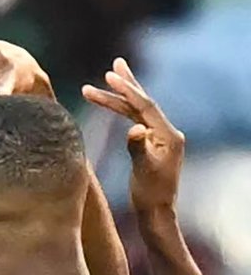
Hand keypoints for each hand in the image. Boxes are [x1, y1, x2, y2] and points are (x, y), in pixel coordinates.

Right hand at [82, 58, 184, 218]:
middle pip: (143, 102)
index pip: (145, 106)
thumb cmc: (150, 193)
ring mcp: (159, 137)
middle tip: (115, 63)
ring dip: (119, 96)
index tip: (108, 76)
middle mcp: (166, 132)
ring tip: (106, 79)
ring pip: (137, 110)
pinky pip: (135, 120)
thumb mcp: (143, 170)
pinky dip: (122, 110)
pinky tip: (113, 104)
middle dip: (127, 84)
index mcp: (168, 135)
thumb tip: (133, 128)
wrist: (156, 211)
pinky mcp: (151, 143)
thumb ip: (138, 147)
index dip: (127, 90)